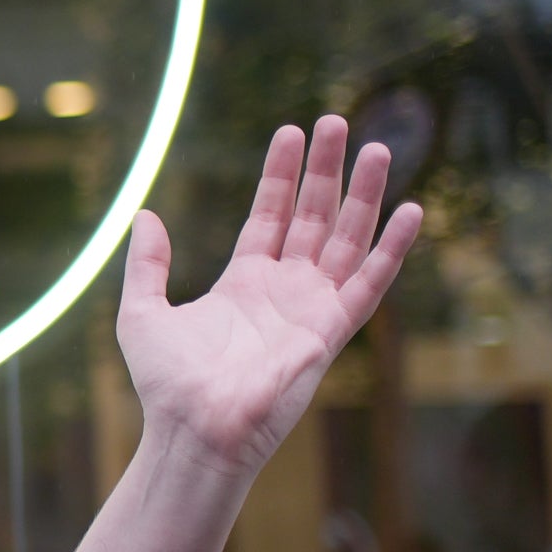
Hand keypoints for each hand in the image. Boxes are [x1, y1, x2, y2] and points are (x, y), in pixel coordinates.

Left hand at [118, 116, 421, 473]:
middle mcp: (283, 290)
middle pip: (312, 216)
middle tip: (335, 121)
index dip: (280, 174)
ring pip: (346, 239)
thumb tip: (145, 215)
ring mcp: (310, 308)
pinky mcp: (331, 331)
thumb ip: (147, 265)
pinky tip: (410, 211)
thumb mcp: (141, 312)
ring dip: (364, 195)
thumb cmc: (167, 384)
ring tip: (377, 149)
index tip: (289, 131)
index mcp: (243, 283)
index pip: (269, 214)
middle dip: (325, 170)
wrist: (194, 429)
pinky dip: (391, 248)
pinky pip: (369, 284)